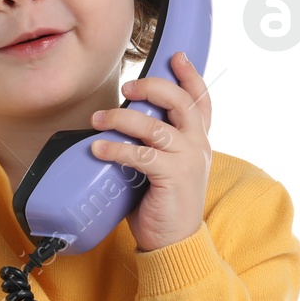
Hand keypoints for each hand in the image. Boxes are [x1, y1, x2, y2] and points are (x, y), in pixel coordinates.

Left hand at [89, 51, 213, 252]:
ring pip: (155, 126)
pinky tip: (98, 148)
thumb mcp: (165, 168)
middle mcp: (199, 146)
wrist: (175, 243)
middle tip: (126, 88)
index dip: (190, 76)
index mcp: (199, 142)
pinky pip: (141, 155)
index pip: (202, 101)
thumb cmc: (164, 205)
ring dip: (121, 119)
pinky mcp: (173, 177)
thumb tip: (121, 124)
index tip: (175, 57)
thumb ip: (155, 145)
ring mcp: (189, 161)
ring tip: (98, 120)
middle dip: (152, 87)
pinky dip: (116, 149)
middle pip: (181, 102)